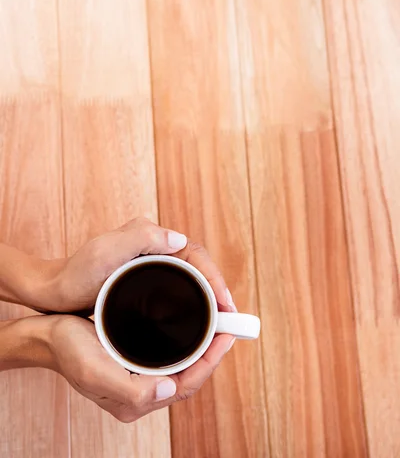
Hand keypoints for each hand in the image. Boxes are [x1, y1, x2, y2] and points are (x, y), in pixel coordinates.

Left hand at [44, 217, 236, 313]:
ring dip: (207, 300)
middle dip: (217, 291)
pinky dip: (192, 306)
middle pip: (198, 269)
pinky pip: (177, 293)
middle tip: (230, 320)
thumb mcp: (106, 251)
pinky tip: (195, 325)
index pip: (195, 255)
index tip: (226, 304)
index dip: (215, 278)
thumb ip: (141, 237)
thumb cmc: (76, 272)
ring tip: (219, 326)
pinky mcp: (144, 286)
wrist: (53, 291)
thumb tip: (179, 239)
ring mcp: (151, 269)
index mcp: (152, 239)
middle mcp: (155, 250)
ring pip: (190, 282)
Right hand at [48, 315, 233, 421]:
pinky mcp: (134, 361)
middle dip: (211, 354)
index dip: (210, 362)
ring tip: (216, 323)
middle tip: (228, 325)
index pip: (186, 385)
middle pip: (188, 377)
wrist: (48, 335)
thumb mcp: (95, 370)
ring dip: (200, 347)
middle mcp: (141, 391)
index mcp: (135, 399)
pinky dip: (184, 342)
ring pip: (180, 366)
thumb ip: (131, 389)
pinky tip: (189, 325)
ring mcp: (138, 377)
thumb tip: (169, 390)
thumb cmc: (69, 351)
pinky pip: (168, 355)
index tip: (227, 336)